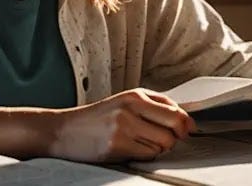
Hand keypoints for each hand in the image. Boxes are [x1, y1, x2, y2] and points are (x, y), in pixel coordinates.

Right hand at [47, 88, 195, 162]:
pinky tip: (131, 149)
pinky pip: (147, 155)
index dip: (186, 124)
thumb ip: (155, 104)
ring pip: (162, 144)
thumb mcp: (125, 101)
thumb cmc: (97, 117)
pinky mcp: (116, 146)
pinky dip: (144, 155)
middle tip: (169, 139)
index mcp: (135, 95)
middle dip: (176, 137)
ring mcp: (123, 127)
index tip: (187, 130)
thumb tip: (185, 117)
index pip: (175, 110)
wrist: (64, 130)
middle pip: (173, 128)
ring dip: (157, 148)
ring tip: (141, 143)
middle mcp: (130, 109)